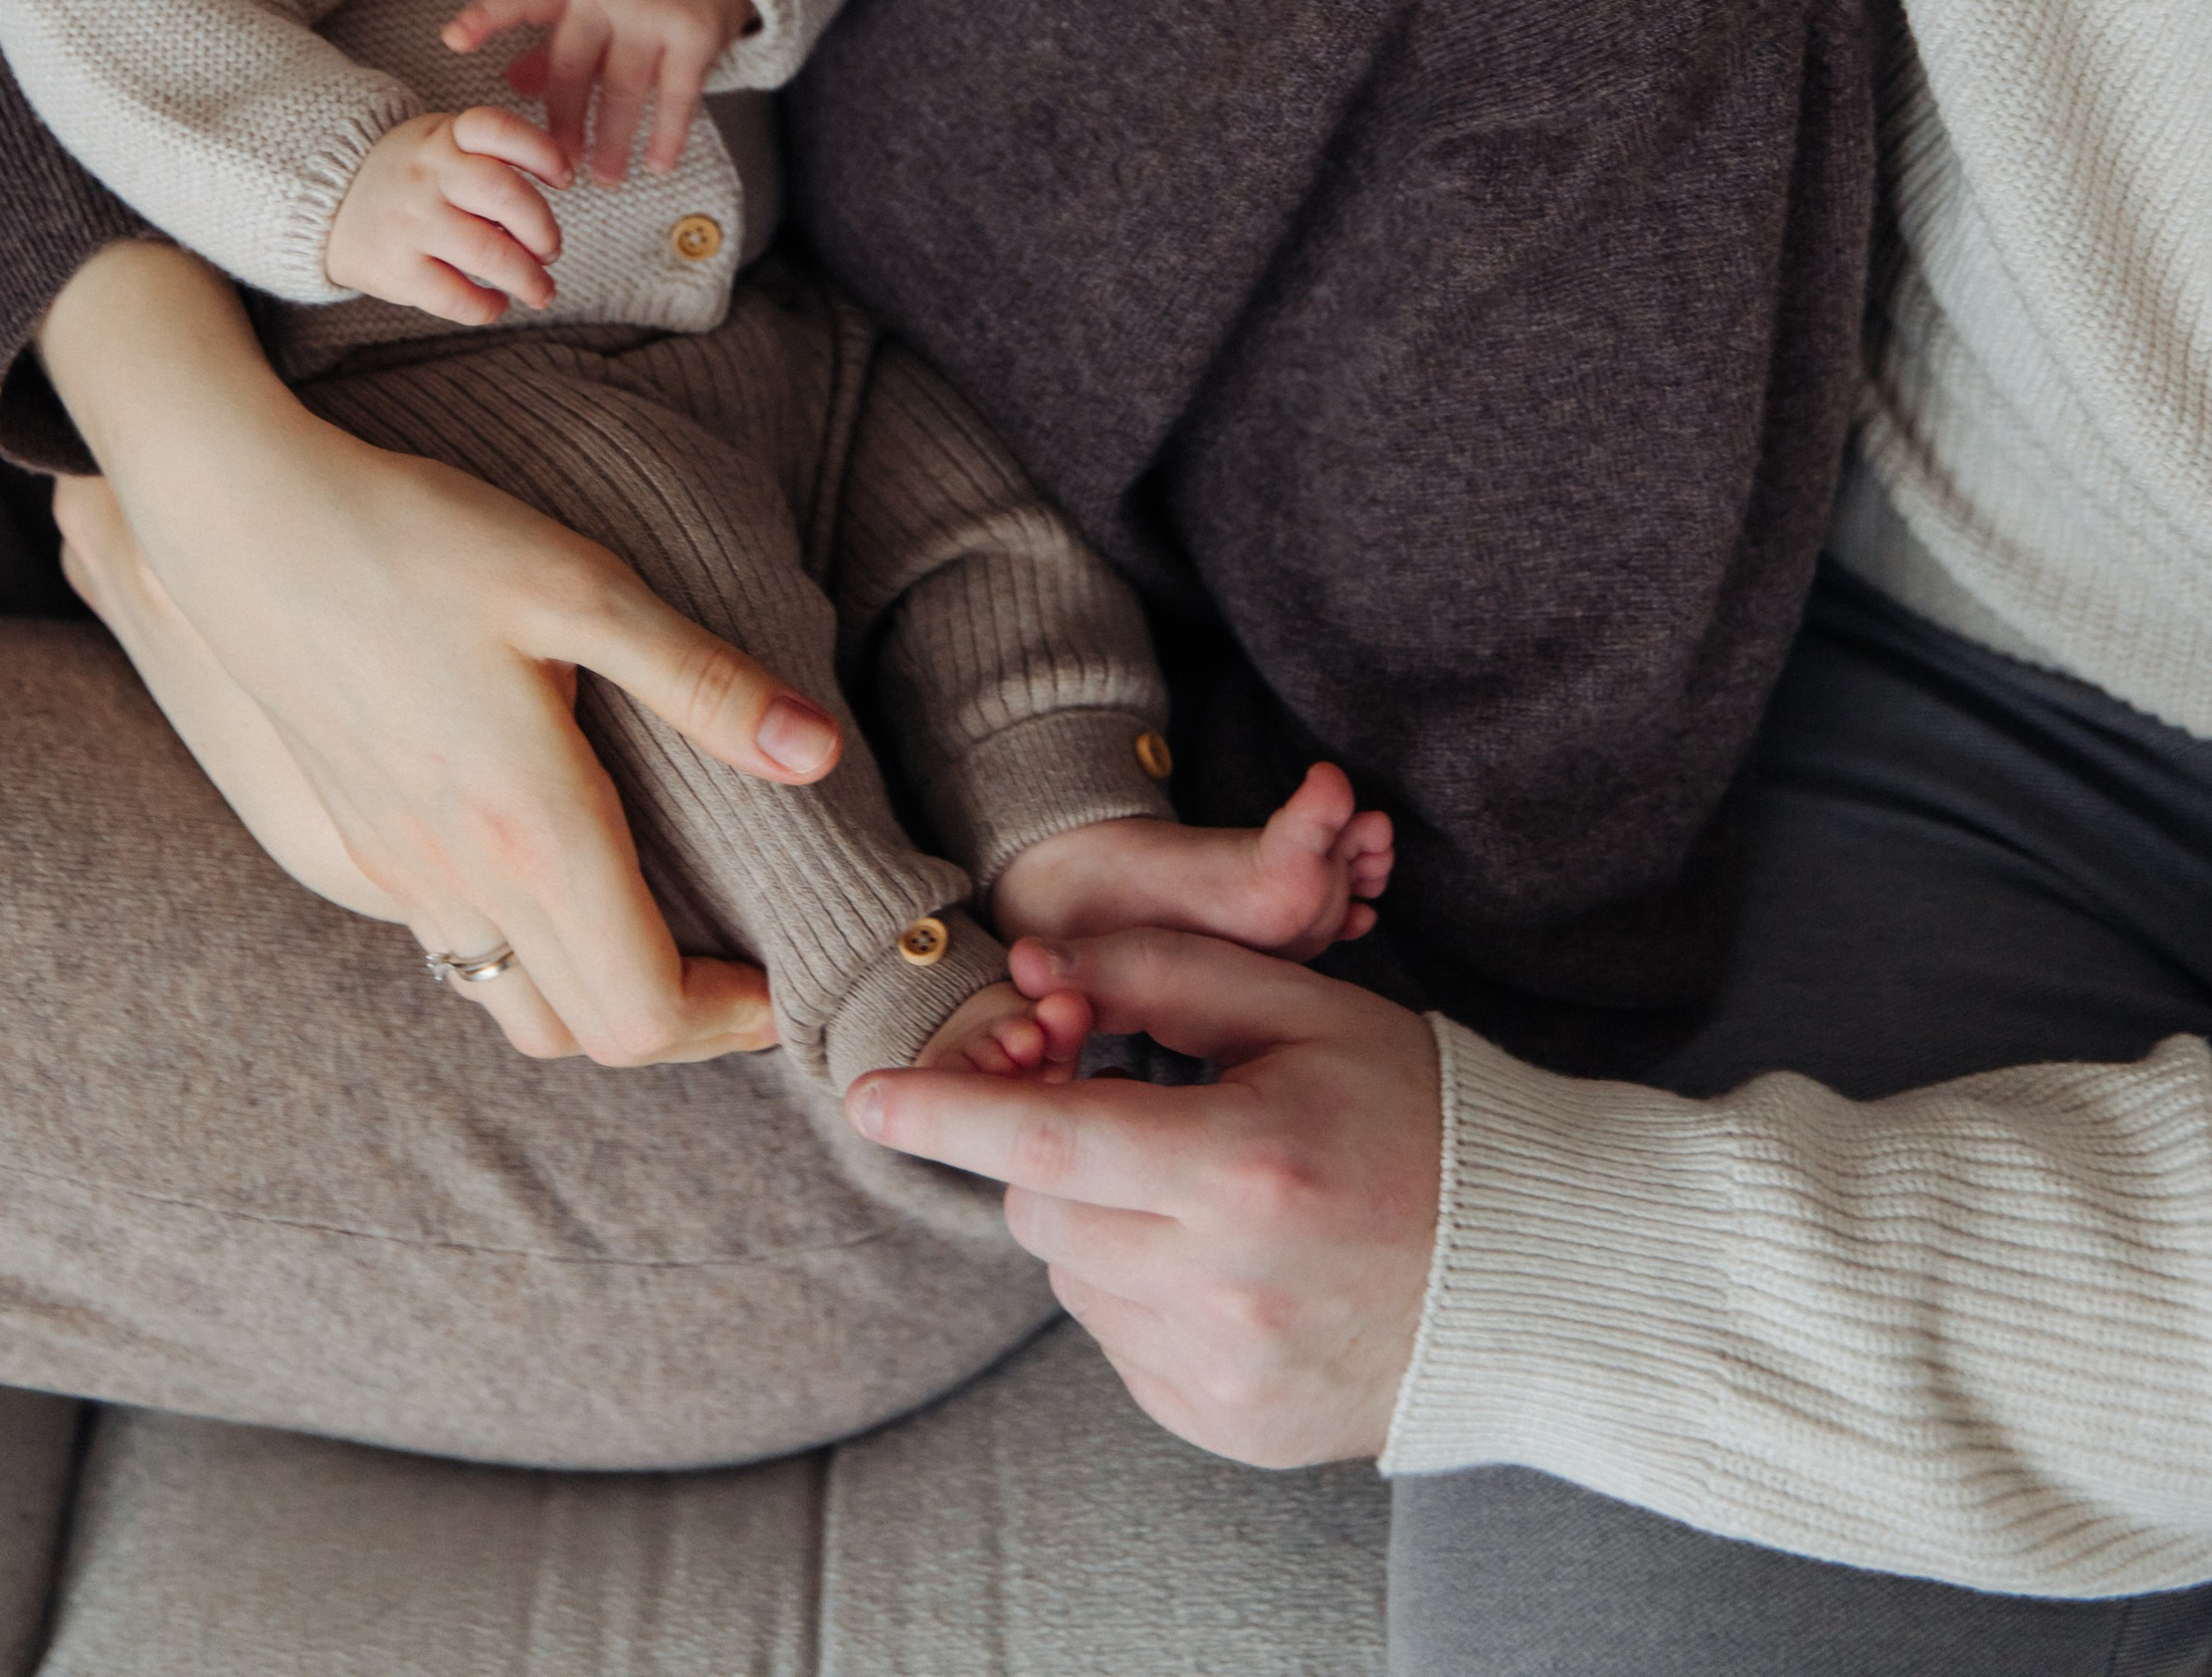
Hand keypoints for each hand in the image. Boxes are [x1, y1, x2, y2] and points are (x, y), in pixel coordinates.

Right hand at [41, 244, 844, 1065]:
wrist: (245, 522)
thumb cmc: (420, 538)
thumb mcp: (582, 585)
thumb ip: (701, 682)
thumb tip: (818, 757)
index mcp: (528, 828)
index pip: (638, 1009)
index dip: (726, 1019)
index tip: (781, 976)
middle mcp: (455, 878)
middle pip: (579, 1034)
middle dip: (673, 1023)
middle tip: (740, 965)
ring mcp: (393, 873)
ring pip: (505, 1005)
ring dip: (591, 996)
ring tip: (657, 930)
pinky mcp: (353, 846)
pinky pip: (449, 955)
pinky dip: (521, 957)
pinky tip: (552, 878)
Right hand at [324, 107, 572, 321]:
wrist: (326, 207)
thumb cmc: (409, 177)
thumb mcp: (439, 142)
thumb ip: (490, 155)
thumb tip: (561, 186)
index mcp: (445, 137)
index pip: (498, 129)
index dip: (543, 152)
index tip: (565, 179)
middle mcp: (428, 174)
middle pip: (506, 194)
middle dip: (544, 229)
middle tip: (551, 250)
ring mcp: (411, 222)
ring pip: (489, 252)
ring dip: (529, 278)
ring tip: (541, 290)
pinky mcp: (396, 270)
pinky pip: (456, 296)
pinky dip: (488, 307)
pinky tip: (495, 303)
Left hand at [443, 0, 754, 184]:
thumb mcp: (585, 0)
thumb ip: (548, 43)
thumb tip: (511, 85)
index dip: (486, 16)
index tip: (453, 39)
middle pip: (574, 64)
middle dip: (564, 119)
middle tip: (557, 165)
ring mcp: (654, 13)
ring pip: (624, 88)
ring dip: (613, 139)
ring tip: (605, 178)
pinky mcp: (696, 33)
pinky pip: (678, 96)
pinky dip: (667, 135)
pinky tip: (658, 165)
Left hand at [846, 931, 1442, 1465]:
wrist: (1530, 1279)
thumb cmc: (1419, 1118)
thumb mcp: (1306, 1010)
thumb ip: (1164, 972)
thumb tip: (1038, 967)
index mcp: (1247, 1167)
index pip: (1051, 1140)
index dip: (947, 1115)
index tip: (864, 1097)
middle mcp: (1228, 1288)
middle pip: (1046, 1208)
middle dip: (1052, 1149)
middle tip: (1128, 1106)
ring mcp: (1226, 1375)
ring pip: (1074, 1276)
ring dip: (1098, 1218)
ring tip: (1201, 1186)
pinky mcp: (1226, 1427)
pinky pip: (1121, 1342)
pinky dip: (1138, 1287)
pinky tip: (1223, 1258)